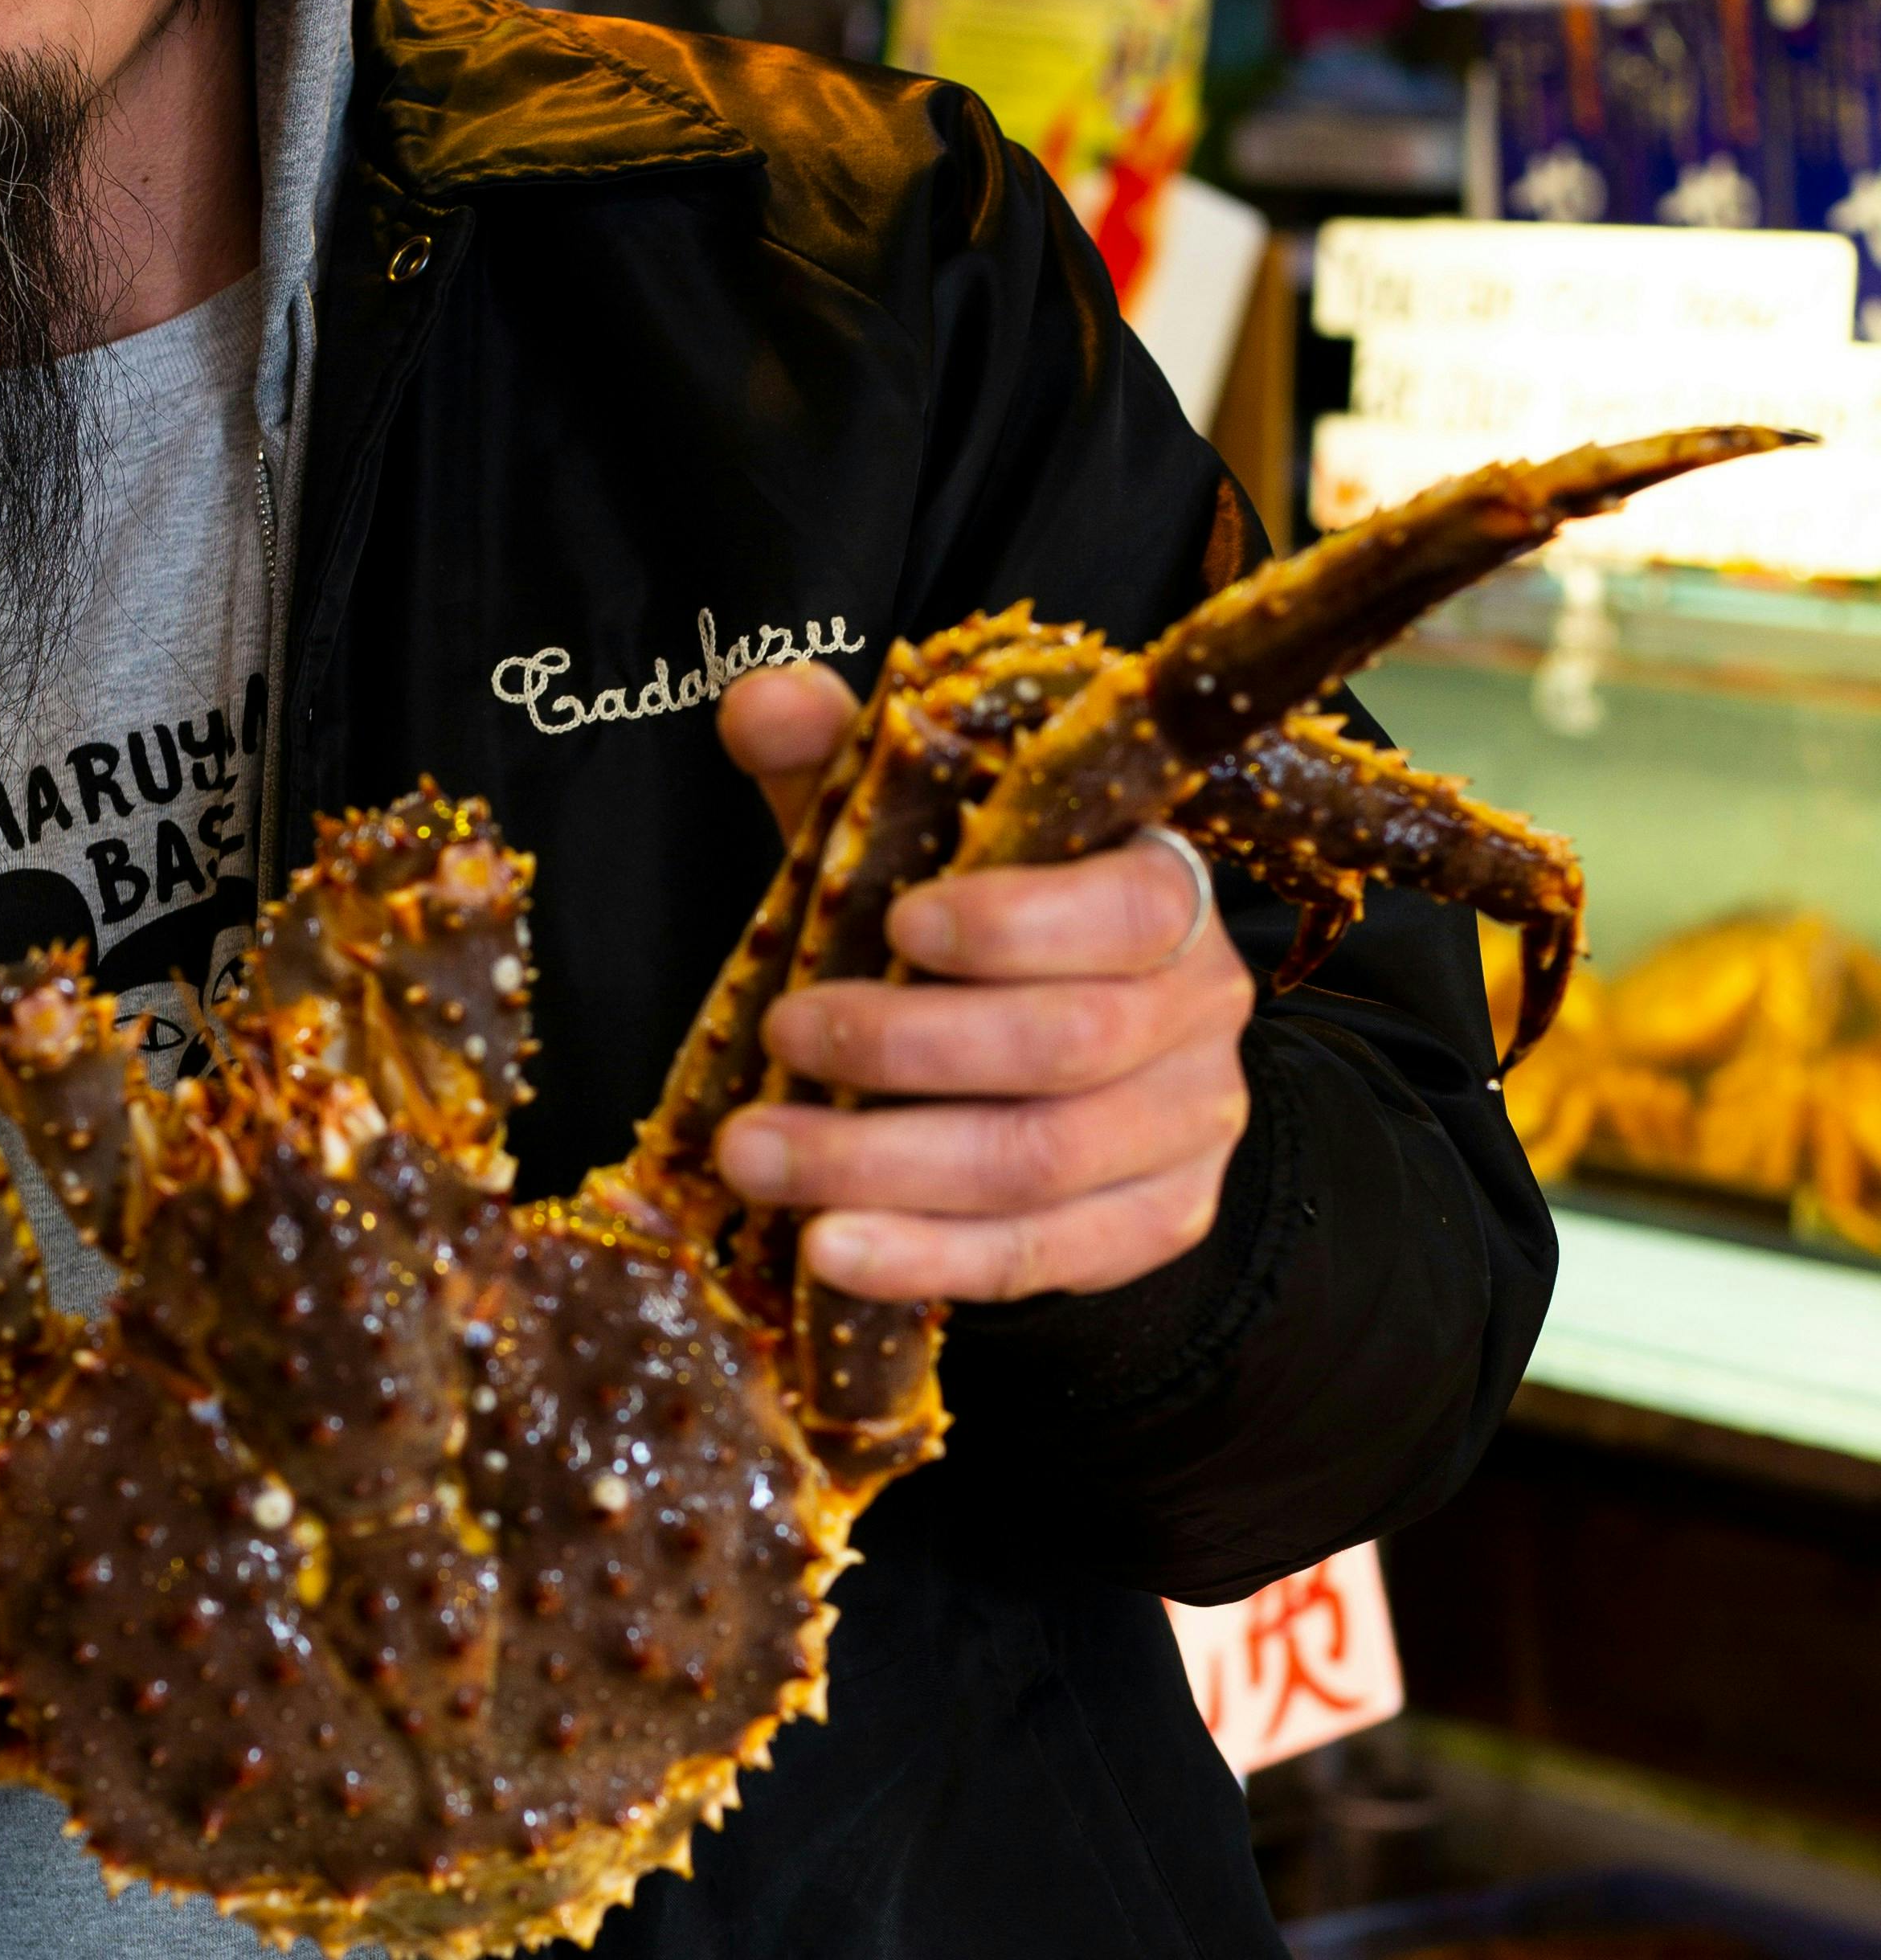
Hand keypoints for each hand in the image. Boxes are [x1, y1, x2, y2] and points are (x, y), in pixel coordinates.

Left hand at [706, 665, 1255, 1302]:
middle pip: (1067, 1044)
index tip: (899, 923)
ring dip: (883, 1168)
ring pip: (1041, 1163)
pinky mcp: (1156, 1224)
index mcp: (1161, 884)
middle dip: (904, 1051)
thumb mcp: (907, 836)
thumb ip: (843, 762)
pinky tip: (827, 1251)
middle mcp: (1202, 1006)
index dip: (1018, 922)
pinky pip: (1041, 1258)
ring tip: (757, 1157)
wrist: (1050, 1061)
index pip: (1127, 906)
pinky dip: (925, 1260)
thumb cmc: (965, 923)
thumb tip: (763, 698)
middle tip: (780, 1038)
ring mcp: (1189, 1127)